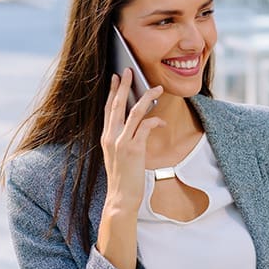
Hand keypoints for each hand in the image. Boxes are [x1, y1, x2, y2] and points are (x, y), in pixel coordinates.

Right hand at [101, 69, 164, 210]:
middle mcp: (111, 137)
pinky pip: (146, 127)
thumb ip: (122, 141)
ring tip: (156, 88)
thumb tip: (135, 128)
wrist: (121, 198)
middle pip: (117, 105)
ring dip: (146, 97)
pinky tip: (162, 121)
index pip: (108, 109)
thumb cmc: (123, 179)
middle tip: (130, 70)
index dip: (112, 92)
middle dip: (124, 86)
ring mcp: (121, 142)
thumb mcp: (118, 156)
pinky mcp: (134, 149)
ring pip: (134, 112)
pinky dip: (155, 121)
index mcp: (106, 137)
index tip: (117, 77)